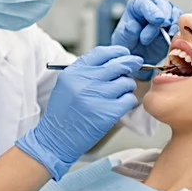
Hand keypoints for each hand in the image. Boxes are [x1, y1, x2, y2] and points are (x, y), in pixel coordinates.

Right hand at [16, 46, 141, 179]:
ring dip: (128, 87)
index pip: (101, 53)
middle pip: (118, 65)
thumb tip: (113, 61)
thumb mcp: (67, 84)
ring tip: (121, 94)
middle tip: (136, 65)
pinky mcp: (107, 113)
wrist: (56, 138)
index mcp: (74, 72)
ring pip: (126, 83)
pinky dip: (129, 102)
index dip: (117, 52)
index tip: (125, 54)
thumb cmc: (63, 113)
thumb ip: (86, 72)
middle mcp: (84, 81)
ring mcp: (96, 97)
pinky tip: (122, 105)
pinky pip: (129, 100)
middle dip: (130, 64)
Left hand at [112, 0, 181, 79]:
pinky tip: (175, 36)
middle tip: (163, 25)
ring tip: (168, 34)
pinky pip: (181, 25)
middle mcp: (153, 7)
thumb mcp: (122, 39)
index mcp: (137, 5)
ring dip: (173, 23)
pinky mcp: (174, 27)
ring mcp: (165, 16)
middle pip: (163, 5)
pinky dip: (179, 30)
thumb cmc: (127, 43)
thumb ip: (127, 32)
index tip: (157, 19)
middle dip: (164, 15)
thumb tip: (133, 26)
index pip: (145, 3)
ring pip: (175, 13)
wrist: (136, 55)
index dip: (152, 10)